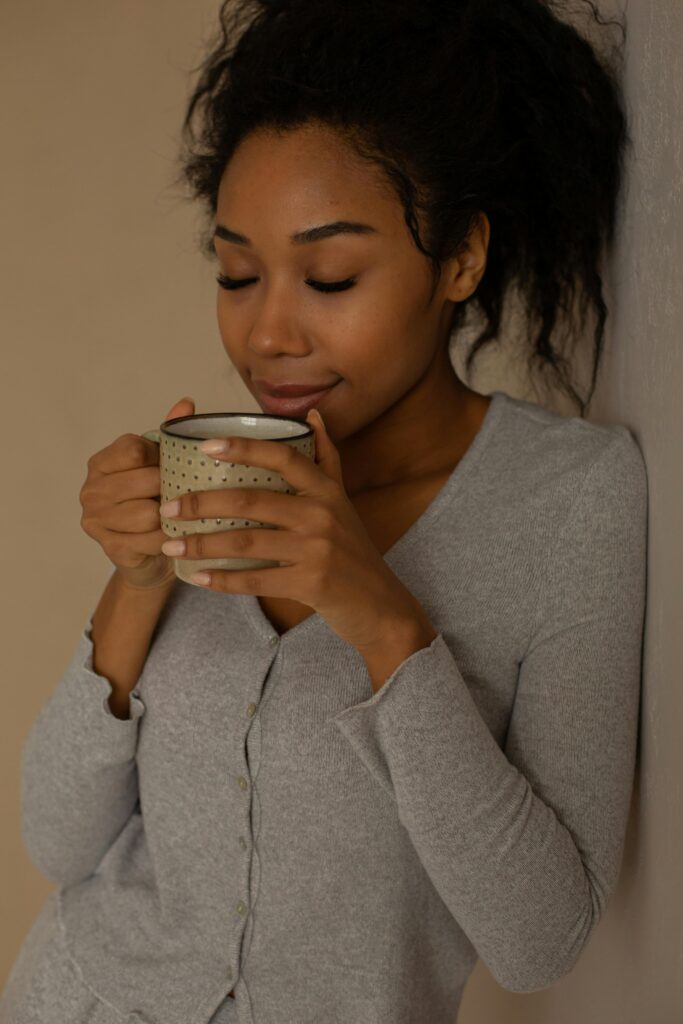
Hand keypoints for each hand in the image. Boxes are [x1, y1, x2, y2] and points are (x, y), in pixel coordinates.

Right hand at [79, 396, 194, 590]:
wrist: (147, 555)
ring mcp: (96, 520)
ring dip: (172, 517)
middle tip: (185, 496)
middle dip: (172, 489)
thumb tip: (187, 402)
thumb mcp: (161, 465)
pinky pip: (152, 540)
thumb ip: (170, 436)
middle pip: (146, 481)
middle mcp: (91, 489)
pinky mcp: (109, 548)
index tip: (173, 468)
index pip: (136, 450)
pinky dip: (170, 539)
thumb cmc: (155, 502)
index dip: (163, 459)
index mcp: (102, 462)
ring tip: (180, 517)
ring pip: (149, 513)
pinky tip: (176, 537)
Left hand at [159, 408, 427, 650]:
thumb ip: (327, 458)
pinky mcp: (310, 584)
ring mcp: (317, 550)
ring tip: (171, 543)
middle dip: (202, 503)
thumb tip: (313, 415)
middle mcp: (322, 515)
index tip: (205, 446)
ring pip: (246, 542)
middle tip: (168, 506)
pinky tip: (197, 578)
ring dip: (202, 544)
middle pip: (250, 501)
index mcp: (326, 490)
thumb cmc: (354, 551)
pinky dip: (222, 580)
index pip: (282, 457)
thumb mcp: (343, 501)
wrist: (380, 605)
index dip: (243, 448)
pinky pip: (255, 580)